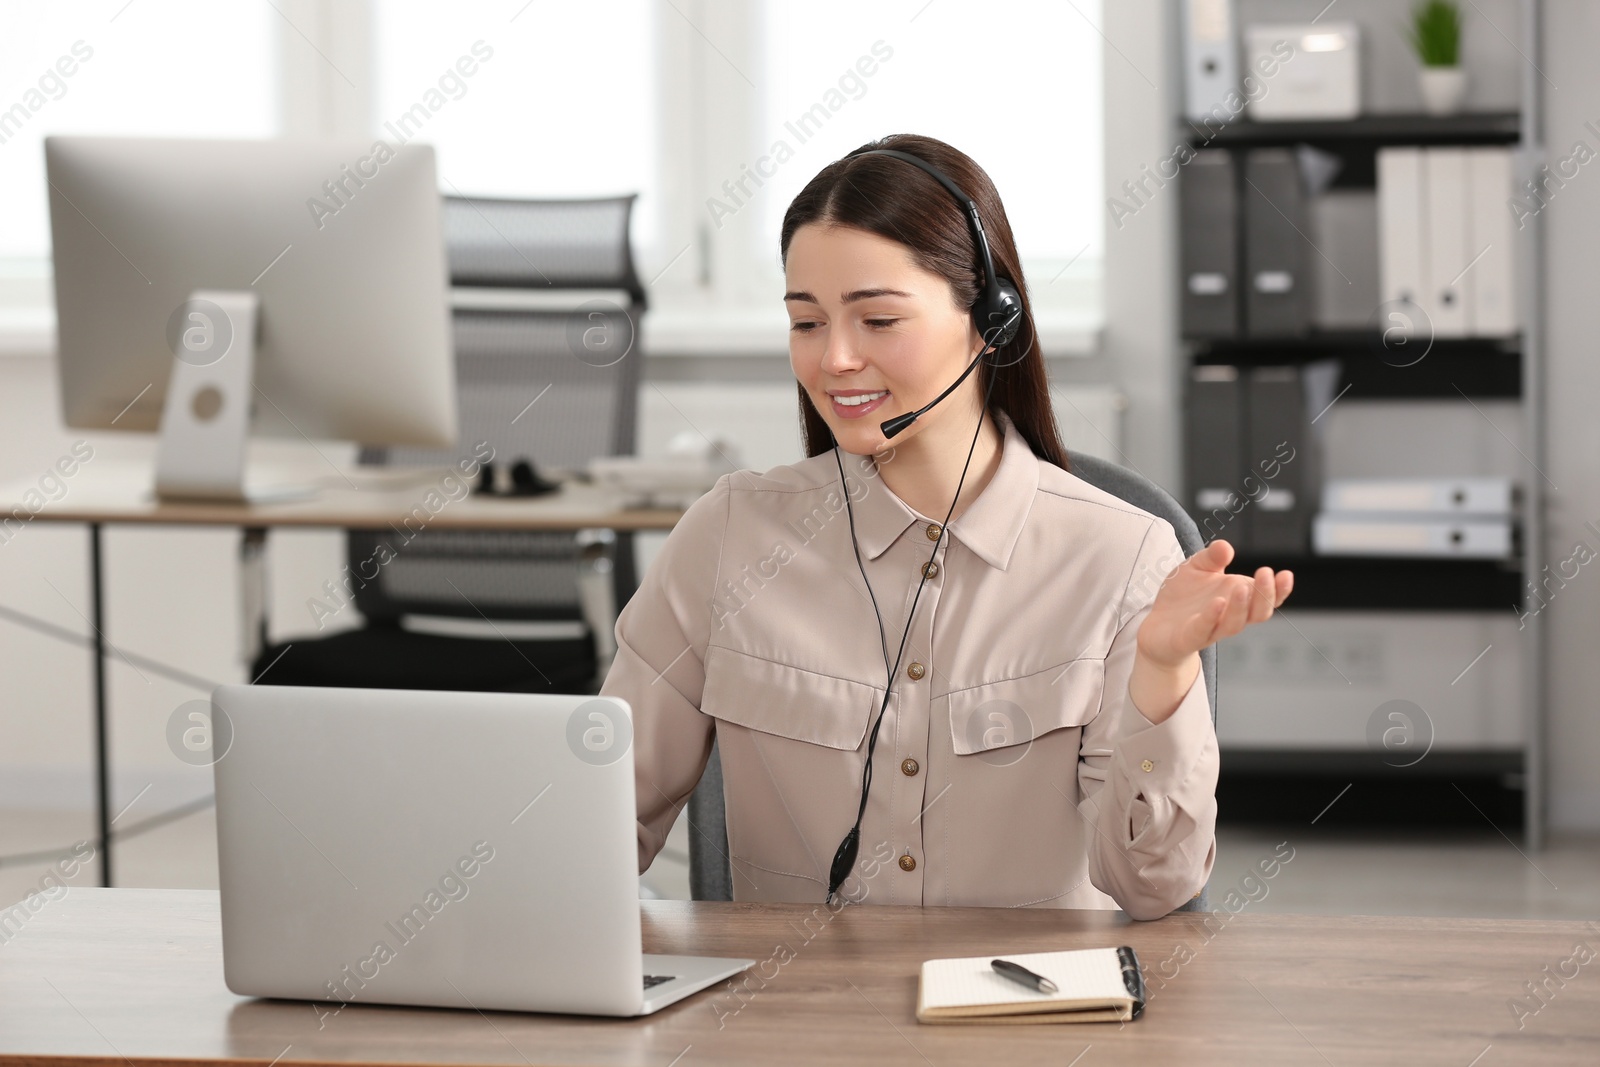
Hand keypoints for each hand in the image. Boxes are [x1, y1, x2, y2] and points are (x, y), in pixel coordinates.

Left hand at [1135, 539, 1292, 668]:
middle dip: (1264, 594)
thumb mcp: (1196, 568)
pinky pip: (1203, 630)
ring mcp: (1210, 629)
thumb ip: (1211, 557)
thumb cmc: (1183, 597)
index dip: (1279, 589)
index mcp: (1238, 599)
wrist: (1156, 626)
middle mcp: (1229, 616)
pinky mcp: (1189, 638)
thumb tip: (1225, 547)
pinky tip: (1217, 603)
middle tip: (1265, 572)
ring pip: (1234, 624)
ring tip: (1242, 587)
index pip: (1267, 598)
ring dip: (1240, 607)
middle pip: (1257, 613)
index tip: (1286, 574)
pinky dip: (1211, 617)